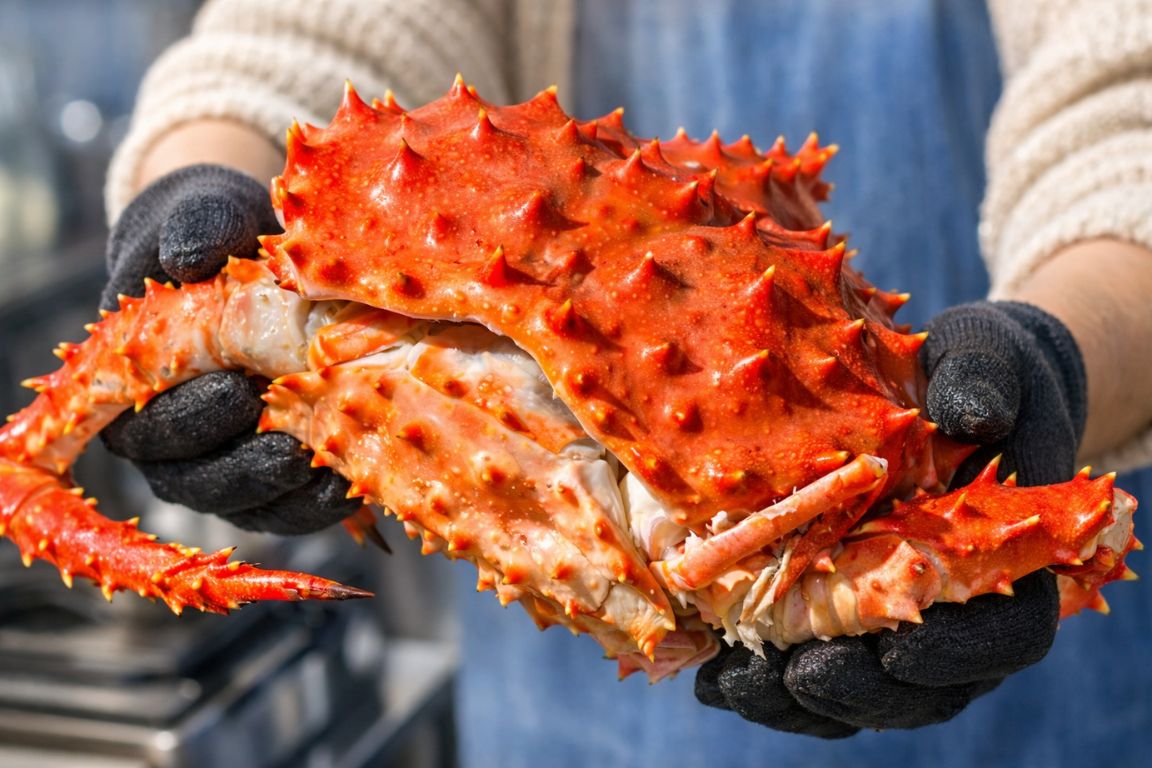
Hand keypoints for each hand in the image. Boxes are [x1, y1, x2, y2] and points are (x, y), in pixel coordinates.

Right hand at [100, 164, 359, 534]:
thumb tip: (190, 258)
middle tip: (292, 447)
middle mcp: (176, 444)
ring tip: (338, 469)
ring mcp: (231, 465)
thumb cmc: (221, 232)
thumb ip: (195, 228)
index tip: (237, 391)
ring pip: (256, 505)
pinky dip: (331, 498)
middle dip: (248, 468)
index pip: (152, 426)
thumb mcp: (207, 214)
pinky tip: (365, 476)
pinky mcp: (284, 477)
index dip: (192, 417)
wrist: (264, 255)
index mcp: (138, 387)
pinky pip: (301, 508)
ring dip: (295, 496)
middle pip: (203, 482)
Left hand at [695, 300, 1084, 733]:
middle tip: (799, 677)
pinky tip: (711, 665)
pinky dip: (761, 674)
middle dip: (857, 690)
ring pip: (854, 689)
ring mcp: (889, 618)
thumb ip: (987, 383)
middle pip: (916, 686)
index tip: (899, 647)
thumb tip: (972, 415)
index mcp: (1006, 565)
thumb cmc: (975, 370)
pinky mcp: (833, 612)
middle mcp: (951, 609)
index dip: (955, 655)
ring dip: (795, 697)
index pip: (999, 638)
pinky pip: (804, 663)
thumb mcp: (989, 360)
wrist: (936, 382)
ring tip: (735, 682)